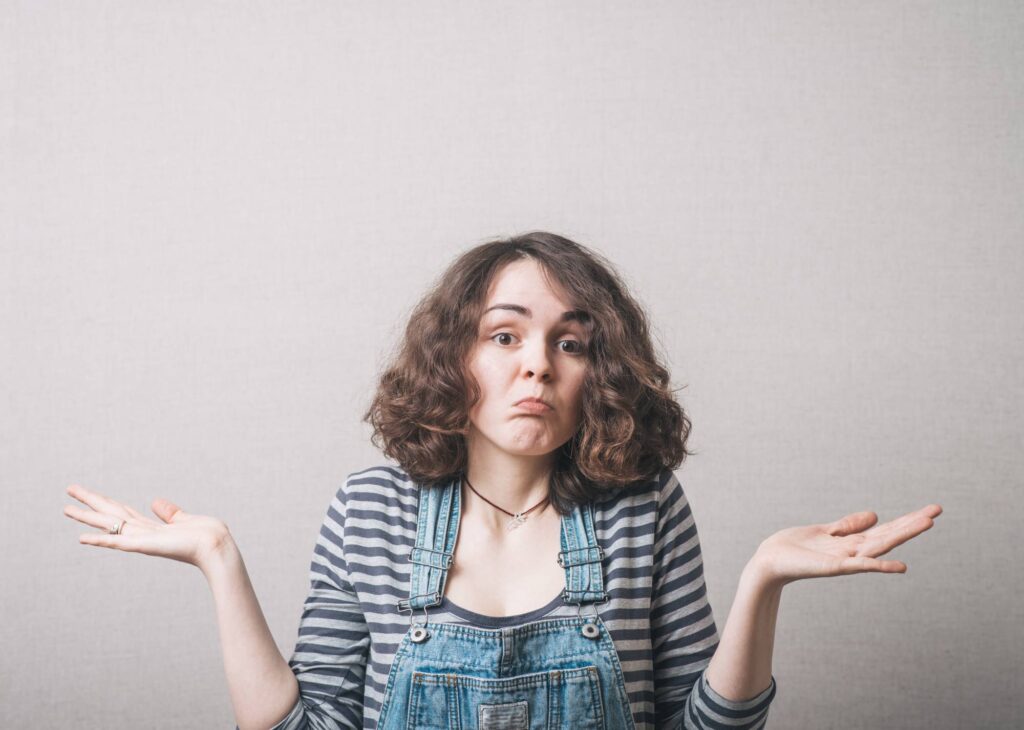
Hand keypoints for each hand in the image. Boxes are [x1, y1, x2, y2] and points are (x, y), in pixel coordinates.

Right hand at [63, 484, 234, 573]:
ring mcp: (142, 540)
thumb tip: (155, 502)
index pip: (123, 511)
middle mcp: (142, 533)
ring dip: (87, 517)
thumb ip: (170, 513)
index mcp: (152, 527)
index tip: (89, 494)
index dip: (106, 502)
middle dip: (90, 503)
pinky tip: (81, 538)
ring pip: (108, 525)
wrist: (217, 547)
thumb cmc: (207, 536)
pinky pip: (117, 542)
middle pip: (110, 514)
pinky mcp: (144, 546)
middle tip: (68, 492)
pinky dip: (99, 541)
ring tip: (65, 508)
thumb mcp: (186, 519)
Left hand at [749, 503, 942, 589]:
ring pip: (880, 546)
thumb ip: (849, 525)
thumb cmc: (795, 547)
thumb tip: (876, 514)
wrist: (770, 561)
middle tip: (938, 510)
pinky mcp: (834, 567)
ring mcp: (846, 560)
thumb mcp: (826, 530)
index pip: (886, 529)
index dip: (907, 520)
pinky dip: (880, 567)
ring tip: (927, 523)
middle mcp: (854, 551)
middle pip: (889, 535)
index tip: (931, 510)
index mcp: (852, 541)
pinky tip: (900, 566)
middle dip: (912, 523)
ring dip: (903, 535)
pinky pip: (860, 567)